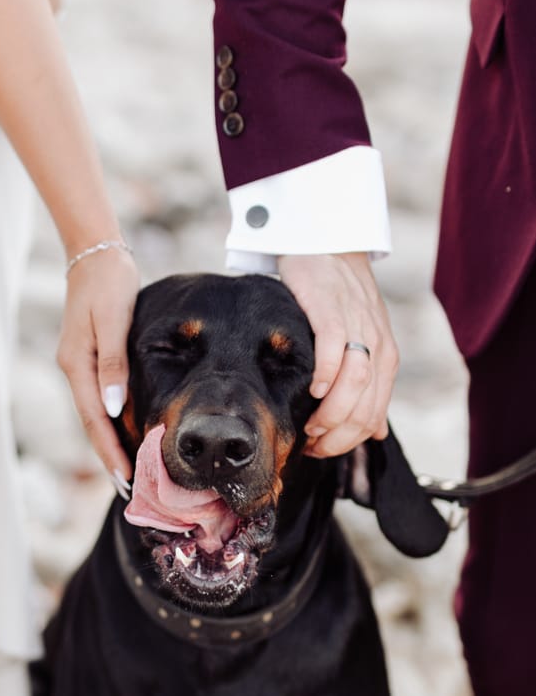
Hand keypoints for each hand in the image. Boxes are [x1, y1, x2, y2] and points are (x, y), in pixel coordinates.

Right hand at [57, 247, 138, 485]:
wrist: (94, 253)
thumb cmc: (109, 282)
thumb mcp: (113, 319)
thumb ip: (114, 364)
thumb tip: (114, 408)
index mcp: (77, 364)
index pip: (95, 420)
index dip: (110, 452)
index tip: (125, 478)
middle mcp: (73, 369)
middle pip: (92, 424)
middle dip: (109, 457)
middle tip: (130, 489)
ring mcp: (78, 365)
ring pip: (95, 415)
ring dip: (110, 443)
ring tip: (130, 471)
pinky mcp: (87, 359)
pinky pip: (98, 400)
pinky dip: (111, 422)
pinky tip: (125, 434)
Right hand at [278, 252, 398, 458]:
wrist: (329, 246)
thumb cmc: (339, 300)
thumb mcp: (363, 343)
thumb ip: (369, 388)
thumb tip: (375, 432)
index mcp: (385, 358)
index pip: (373, 416)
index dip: (347, 442)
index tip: (321, 449)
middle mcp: (377, 345)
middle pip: (364, 407)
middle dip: (337, 435)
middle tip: (312, 445)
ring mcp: (357, 328)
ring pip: (354, 384)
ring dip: (331, 413)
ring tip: (310, 425)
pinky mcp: (332, 310)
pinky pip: (334, 350)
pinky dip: (325, 376)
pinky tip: (313, 390)